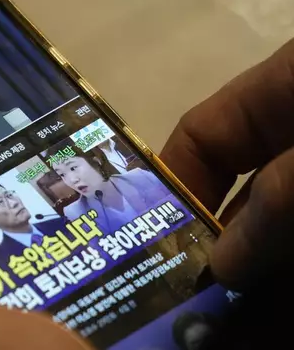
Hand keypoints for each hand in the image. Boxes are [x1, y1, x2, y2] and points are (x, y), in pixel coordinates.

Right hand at [160, 38, 293, 344]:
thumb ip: (277, 199)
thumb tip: (224, 265)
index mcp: (285, 97)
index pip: (204, 137)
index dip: (170, 186)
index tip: (144, 242)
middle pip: (241, 206)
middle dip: (212, 259)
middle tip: (177, 311)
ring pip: (278, 246)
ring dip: (251, 294)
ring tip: (210, 337)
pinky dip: (290, 305)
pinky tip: (266, 335)